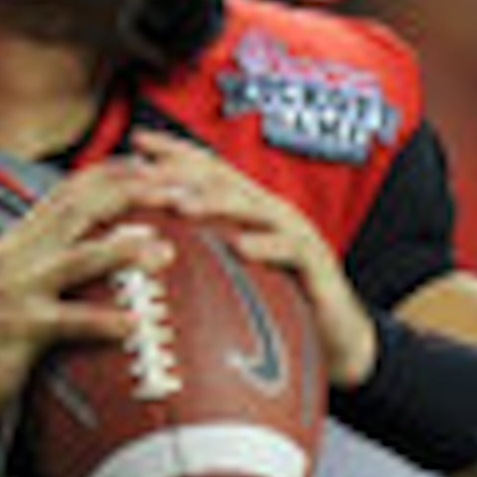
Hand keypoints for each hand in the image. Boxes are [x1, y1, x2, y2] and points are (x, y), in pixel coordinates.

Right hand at [0, 163, 170, 438]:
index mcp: (19, 241)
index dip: (113, 172)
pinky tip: (134, 324)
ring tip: (164, 251)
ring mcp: (15, 290)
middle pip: (80, 210)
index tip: (153, 163)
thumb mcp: (14, 287)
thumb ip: (51, 264)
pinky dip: (103, 320)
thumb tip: (102, 250)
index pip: (69, 191)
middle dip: (132, 195)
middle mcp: (18, 256)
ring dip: (124, 251)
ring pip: (76, 258)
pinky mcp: (16, 329)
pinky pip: (67, 321)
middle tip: (178, 191)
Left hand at [125, 138, 379, 387]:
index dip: (176, 151)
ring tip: (183, 205)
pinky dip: (267, 246)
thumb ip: (205, 253)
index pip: (211, 169)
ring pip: (254, 209)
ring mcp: (296, 234)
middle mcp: (273, 213)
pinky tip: (241, 248)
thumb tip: (151, 247)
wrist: (339, 336)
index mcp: (251, 210)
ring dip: (217, 203)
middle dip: (186, 169)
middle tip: (147, 170)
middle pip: (226, 179)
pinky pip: (291, 250)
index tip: (137, 140)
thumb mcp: (237, 272)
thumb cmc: (280, 302)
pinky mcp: (317, 264)